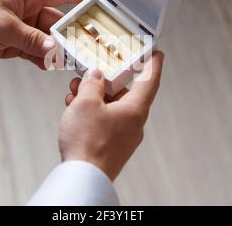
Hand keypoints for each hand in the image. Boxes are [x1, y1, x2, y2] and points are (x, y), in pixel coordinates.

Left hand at [0, 0, 95, 67]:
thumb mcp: (4, 26)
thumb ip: (30, 39)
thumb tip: (53, 50)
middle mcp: (28, 10)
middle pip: (58, 22)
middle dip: (71, 34)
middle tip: (85, 46)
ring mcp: (23, 27)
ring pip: (48, 40)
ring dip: (56, 50)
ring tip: (68, 61)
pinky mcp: (16, 42)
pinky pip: (36, 51)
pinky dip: (42, 59)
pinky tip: (48, 66)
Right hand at [58, 51, 163, 180]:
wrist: (82, 178)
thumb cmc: (87, 143)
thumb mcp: (86, 103)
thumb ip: (92, 84)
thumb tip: (95, 76)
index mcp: (134, 110)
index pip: (150, 81)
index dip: (153, 64)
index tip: (156, 53)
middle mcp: (133, 123)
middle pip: (124, 93)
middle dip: (105, 82)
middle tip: (90, 74)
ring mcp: (123, 136)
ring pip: (111, 108)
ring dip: (94, 97)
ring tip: (75, 93)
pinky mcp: (112, 145)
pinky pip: (105, 122)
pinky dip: (92, 113)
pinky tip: (75, 110)